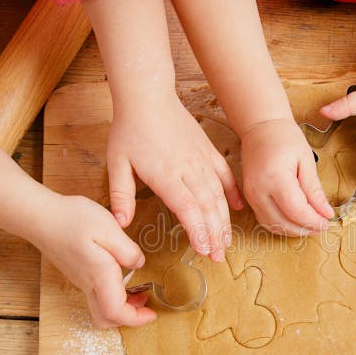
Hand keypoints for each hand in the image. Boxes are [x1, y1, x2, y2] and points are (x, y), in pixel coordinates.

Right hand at [32, 194, 155, 328]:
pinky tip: (120, 275)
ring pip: (100, 307)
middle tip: (146, 302)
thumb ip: (127, 250)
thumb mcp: (108, 228)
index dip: (136, 319)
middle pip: (106, 317)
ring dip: (121, 306)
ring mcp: (80, 280)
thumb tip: (138, 265)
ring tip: (137, 290)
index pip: (116, 312)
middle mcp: (87, 283)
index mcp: (99, 275)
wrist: (39, 216)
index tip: (153, 314)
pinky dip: (111, 295)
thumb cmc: (72, 219)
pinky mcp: (77, 273)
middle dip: (129, 317)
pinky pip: (95, 294)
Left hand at [107, 93, 243, 261]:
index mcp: (165, 174)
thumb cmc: (129, 130)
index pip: (187, 208)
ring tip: (226, 242)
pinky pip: (225, 175)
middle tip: (218, 257)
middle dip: (215, 234)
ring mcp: (201, 159)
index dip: (198, 230)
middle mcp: (188, 168)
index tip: (203, 250)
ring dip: (224, 220)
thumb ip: (120, 195)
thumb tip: (120, 224)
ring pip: (218, 194)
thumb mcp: (116, 163)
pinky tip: (238, 209)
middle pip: (207, 206)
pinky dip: (233, 193)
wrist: (148, 97)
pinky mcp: (208, 151)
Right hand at [240, 118, 333, 235]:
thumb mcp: (305, 160)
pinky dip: (280, 225)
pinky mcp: (249, 196)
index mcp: (275, 177)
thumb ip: (314, 190)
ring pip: (272, 225)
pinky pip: (264, 219)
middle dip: (305, 229)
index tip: (328, 222)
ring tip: (310, 225)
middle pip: (283, 223)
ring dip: (292, 230)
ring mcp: (250, 195)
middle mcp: (258, 190)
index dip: (314, 221)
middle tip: (322, 226)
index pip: (296, 211)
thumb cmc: (284, 138)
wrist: (260, 127)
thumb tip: (326, 213)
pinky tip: (295, 221)